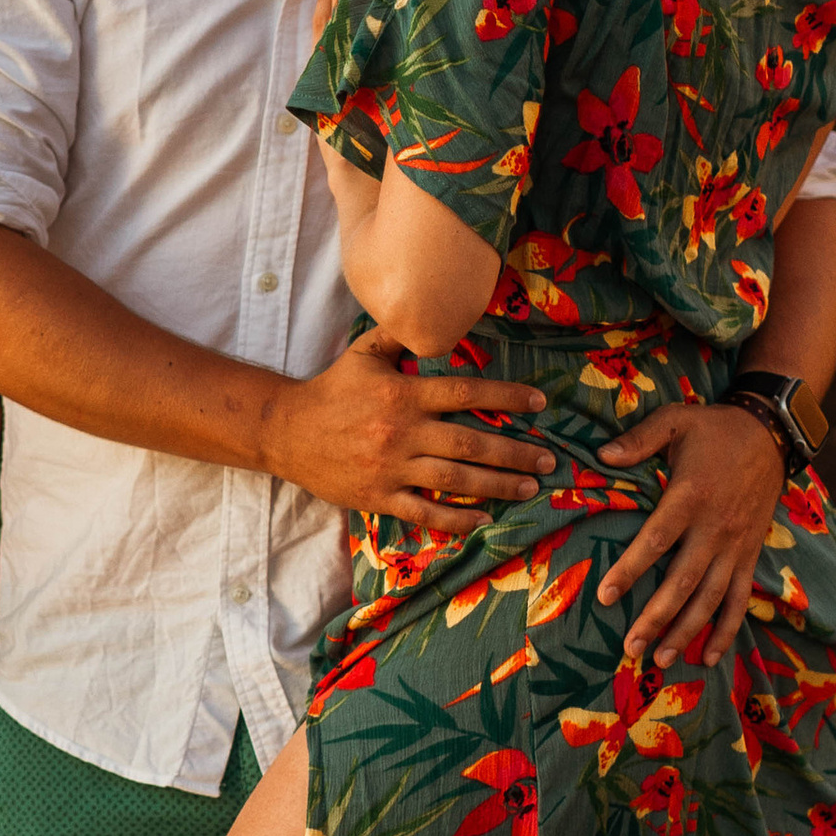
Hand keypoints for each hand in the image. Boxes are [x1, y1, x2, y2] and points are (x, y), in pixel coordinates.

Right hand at [260, 332, 554, 533]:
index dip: (506, 396)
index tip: (539, 402)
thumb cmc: (332, 390)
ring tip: (529, 488)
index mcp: (404, 394)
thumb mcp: (365, 353)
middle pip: (471, 444)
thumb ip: (401, 334)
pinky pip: (425, 512)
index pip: (465, 392)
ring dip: (498, 486)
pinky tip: (484, 521)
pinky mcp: (379, 497)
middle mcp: (402, 432)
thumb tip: (434, 315)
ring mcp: (391, 468)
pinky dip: (457, 520)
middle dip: (516, 453)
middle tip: (548, 460)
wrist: (286, 431)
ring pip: (455, 481)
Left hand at [594, 398, 787, 670]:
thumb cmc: (714, 429)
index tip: (606, 596)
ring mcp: (736, 546)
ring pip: (711, 598)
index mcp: (690, 497)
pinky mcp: (750, 555)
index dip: (631, 570)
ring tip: (661, 658)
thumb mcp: (675, 420)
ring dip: (687, 631)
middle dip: (656, 617)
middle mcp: (715, 528)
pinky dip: (726, 630)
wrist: (771, 435)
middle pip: (683, 582)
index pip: (656, 541)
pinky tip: (708, 656)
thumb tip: (601, 455)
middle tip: (631, 646)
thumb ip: (638, 440)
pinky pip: (739, 599)